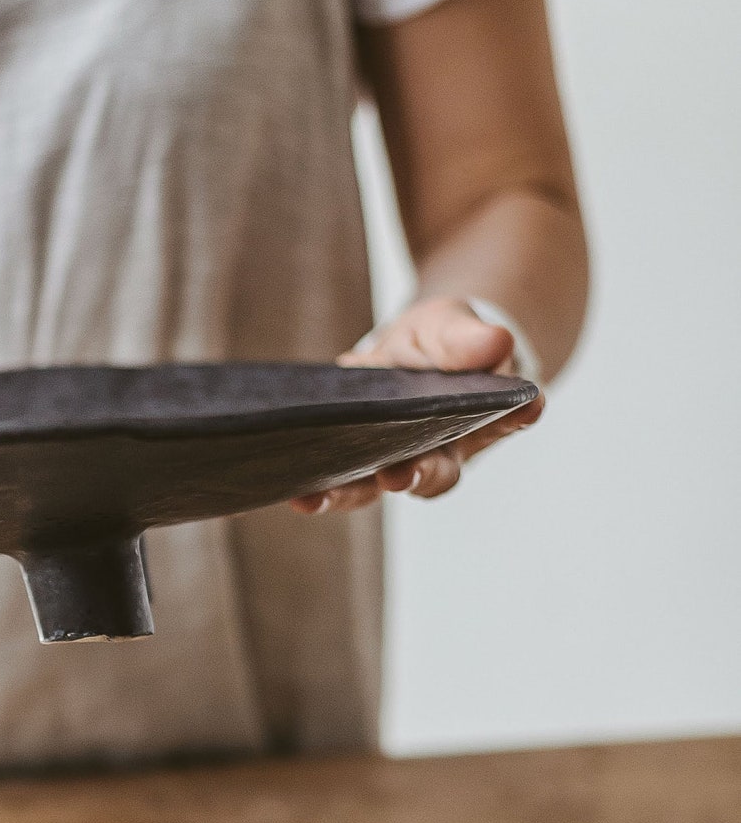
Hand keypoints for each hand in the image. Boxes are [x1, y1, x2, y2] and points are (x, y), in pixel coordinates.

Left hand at [289, 296, 543, 514]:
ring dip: (347, 494)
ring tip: (315, 497)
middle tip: (398, 475)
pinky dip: (317, 491)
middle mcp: (442, 451)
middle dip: (417, 474)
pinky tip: (294, 493)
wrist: (415, 355)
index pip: (504, 419)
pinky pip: (338, 483)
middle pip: (435, 473)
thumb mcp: (451, 325)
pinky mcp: (357, 464)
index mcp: (480, 417)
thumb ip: (465, 337)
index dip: (516, 416)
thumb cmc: (441, 342)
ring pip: (375, 488)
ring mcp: (397, 462)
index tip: (529, 405)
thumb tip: (495, 340)